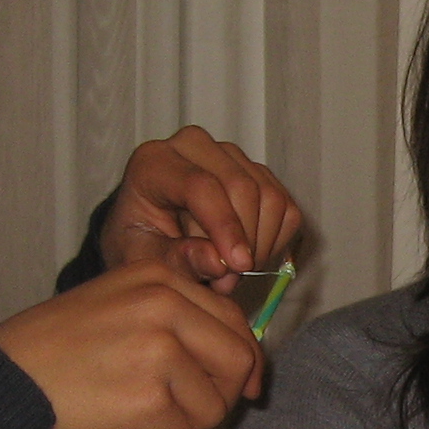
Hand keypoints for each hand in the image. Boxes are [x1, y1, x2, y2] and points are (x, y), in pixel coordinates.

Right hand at [0, 235, 263, 428]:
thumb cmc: (57, 352)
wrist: (4, 384)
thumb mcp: (118, 308)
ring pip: (212, 411)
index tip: (240, 389)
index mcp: (159, 278)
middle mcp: (164, 307)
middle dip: (219, 398)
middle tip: (183, 413)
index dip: (242, 363)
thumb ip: (179, 322)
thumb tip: (251, 370)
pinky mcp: (150, 401)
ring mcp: (158, 353)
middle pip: (238, 365)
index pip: (233, 321)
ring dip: (180, 427)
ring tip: (133, 416)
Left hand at [103, 127, 303, 288]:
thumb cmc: (142, 246)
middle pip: (242, 187)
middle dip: (245, 242)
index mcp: (154, 162)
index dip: (225, 227)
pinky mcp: (257, 171)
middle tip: (228, 282)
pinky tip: (248, 255)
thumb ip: (178, 261)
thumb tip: (219, 263)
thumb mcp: (146, 261)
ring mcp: (229, 155)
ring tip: (232, 272)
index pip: (201, 185)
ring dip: (261, 245)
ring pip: (270, 197)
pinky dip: (275, 241)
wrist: (153, 235)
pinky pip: (286, 208)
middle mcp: (193, 147)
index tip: (238, 267)